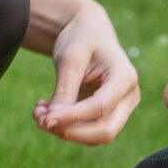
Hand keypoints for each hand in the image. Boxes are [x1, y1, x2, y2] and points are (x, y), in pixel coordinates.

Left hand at [32, 0, 141, 144]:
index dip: (72, 117)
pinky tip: (46, 111)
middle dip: (71, 132)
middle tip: (40, 121)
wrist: (88, 32)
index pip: (101, 106)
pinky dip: (66, 127)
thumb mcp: (70, 59)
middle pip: (105, 130)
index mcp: (125, 76)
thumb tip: (51, 122)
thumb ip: (64, 90)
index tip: (45, 120)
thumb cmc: (81, 38)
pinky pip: (88, 130)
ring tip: (38, 112)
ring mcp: (121, 107)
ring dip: (65, 131)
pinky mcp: (107, 114)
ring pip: (96, 135)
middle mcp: (129, 96)